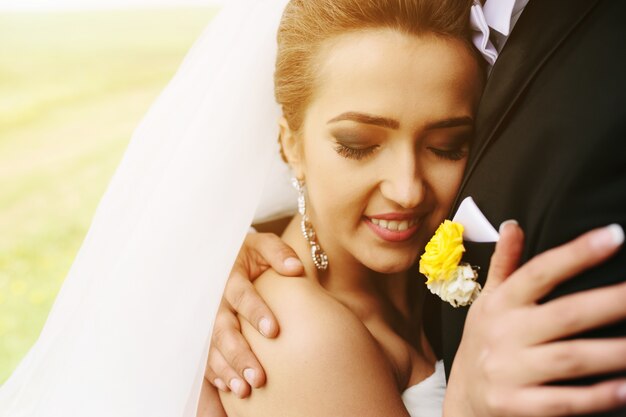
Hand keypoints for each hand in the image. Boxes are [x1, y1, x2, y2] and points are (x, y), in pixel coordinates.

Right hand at [205, 232, 302, 397]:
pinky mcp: (204, 334)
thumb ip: (279, 253)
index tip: (274, 331)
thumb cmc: (252, 255)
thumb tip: (296, 269)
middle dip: (239, 354)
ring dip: (227, 369)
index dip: (256, 312)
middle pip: (223, 330)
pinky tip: (229, 388)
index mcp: (230, 276)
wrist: (226, 258)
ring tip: (244, 390)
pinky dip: (215, 373)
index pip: (242, 295)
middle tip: (259, 378)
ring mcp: (207, 319)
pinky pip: (204, 356)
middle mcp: (216, 300)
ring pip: (212, 348)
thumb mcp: (264, 246)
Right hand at [444, 222, 625, 416]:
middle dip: (609, 303)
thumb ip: (504, 264)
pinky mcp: (514, 405)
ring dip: (612, 353)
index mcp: (500, 304)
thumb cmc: (484, 342)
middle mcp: (504, 334)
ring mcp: (508, 371)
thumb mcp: (487, 301)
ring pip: (569, 359)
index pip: (539, 272)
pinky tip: (625, 389)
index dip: (576, 254)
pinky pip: (562, 402)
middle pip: (564, 315)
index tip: (615, 235)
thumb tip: (513, 225)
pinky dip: (596, 397)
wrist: (463, 398)